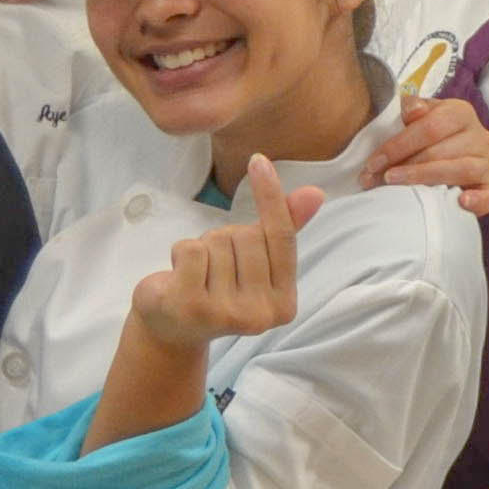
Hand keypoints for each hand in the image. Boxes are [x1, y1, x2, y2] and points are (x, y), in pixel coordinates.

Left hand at [131, 156, 317, 352]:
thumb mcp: (254, 260)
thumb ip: (284, 228)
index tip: (258, 160)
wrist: (172, 329)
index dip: (270, 196)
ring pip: (217, 242)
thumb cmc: (218, 287)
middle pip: (247, 236)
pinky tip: (178, 275)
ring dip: (202, 247)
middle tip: (215, 265)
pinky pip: (191, 249)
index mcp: (285, 303)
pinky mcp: (191, 308)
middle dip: (226, 237)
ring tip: (197, 273)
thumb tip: (316, 192)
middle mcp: (261, 315)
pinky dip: (180, 251)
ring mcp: (226, 314)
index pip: (282, 237)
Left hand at [372, 93, 488, 214]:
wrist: (444, 156)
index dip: (399, 145)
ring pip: (462, 170)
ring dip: (425, 179)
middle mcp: (480, 136)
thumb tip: (412, 110)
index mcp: (461, 112)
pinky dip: (480, 201)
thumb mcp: (416, 117)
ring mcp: (488, 163)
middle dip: (404, 165)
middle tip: (376, 179)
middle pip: (441, 150)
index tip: (373, 163)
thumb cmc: (424, 138)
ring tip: (397, 186)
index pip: (430, 127)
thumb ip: (413, 109)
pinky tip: (462, 202)